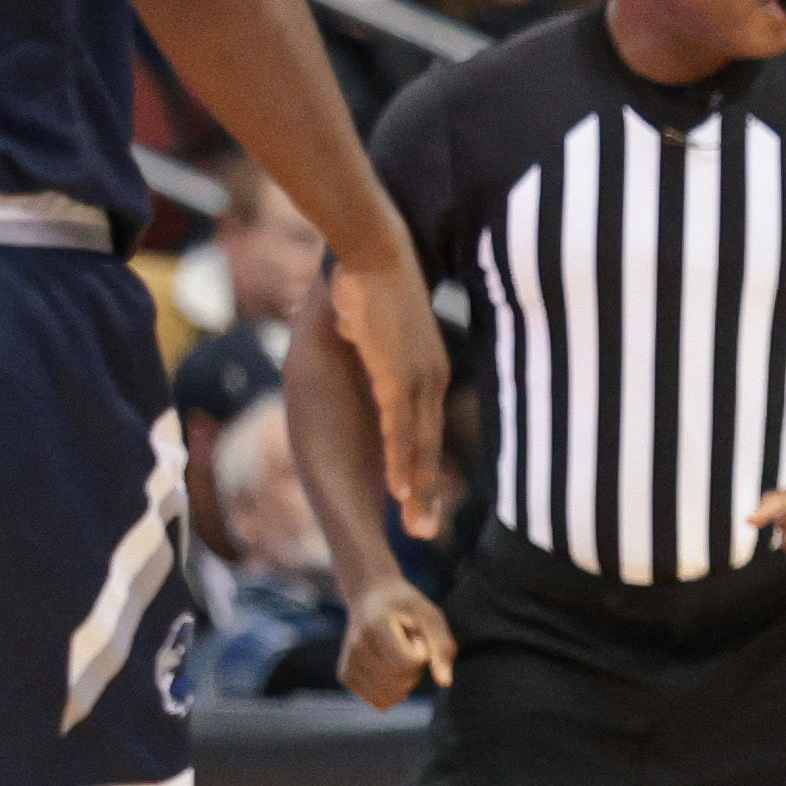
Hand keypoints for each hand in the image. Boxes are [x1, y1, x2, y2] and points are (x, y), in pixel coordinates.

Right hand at [326, 250, 452, 538]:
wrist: (376, 253)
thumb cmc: (373, 282)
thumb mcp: (376, 327)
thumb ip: (370, 348)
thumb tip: (354, 340)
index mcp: (428, 372)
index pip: (427, 430)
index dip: (425, 468)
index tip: (424, 502)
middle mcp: (430, 381)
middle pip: (429, 447)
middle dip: (428, 493)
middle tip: (425, 533)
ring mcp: (417, 381)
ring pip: (418, 447)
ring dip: (417, 488)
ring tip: (415, 525)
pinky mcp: (397, 377)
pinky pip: (400, 430)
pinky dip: (401, 462)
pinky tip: (400, 491)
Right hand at [338, 575, 455, 708]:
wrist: (370, 598)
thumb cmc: (406, 609)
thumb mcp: (430, 617)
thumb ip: (442, 648)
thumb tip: (445, 683)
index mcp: (375, 625)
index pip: (407, 662)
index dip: (422, 652)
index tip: (415, 634)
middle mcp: (356, 646)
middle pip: (400, 681)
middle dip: (415, 669)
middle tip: (407, 644)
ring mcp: (347, 662)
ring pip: (390, 696)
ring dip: (403, 681)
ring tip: (396, 654)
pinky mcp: (345, 677)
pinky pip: (380, 701)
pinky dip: (391, 690)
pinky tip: (386, 666)